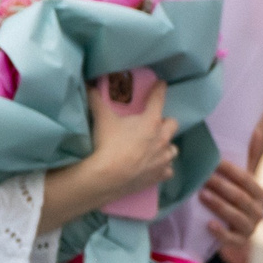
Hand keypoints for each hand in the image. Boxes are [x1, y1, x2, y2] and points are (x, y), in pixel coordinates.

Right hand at [87, 78, 178, 198]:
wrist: (107, 177)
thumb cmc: (107, 144)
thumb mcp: (101, 119)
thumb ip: (96, 99)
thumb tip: (89, 86)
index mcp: (151, 121)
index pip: (159, 99)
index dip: (159, 90)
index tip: (161, 85)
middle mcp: (162, 138)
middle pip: (172, 124)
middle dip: (164, 123)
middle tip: (152, 125)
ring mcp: (163, 159)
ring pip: (172, 149)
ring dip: (165, 146)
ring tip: (154, 147)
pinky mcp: (160, 176)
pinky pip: (168, 170)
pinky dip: (162, 167)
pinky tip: (154, 167)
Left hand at [199, 160, 262, 262]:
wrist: (233, 230)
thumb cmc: (236, 198)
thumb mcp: (242, 179)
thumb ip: (249, 157)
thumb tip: (255, 130)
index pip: (247, 180)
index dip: (231, 171)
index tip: (215, 162)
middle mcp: (261, 213)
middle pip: (240, 197)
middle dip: (221, 186)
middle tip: (203, 177)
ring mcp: (251, 229)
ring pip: (235, 216)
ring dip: (218, 205)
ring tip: (201, 194)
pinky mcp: (239, 243)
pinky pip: (231, 238)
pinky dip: (220, 231)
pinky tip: (209, 223)